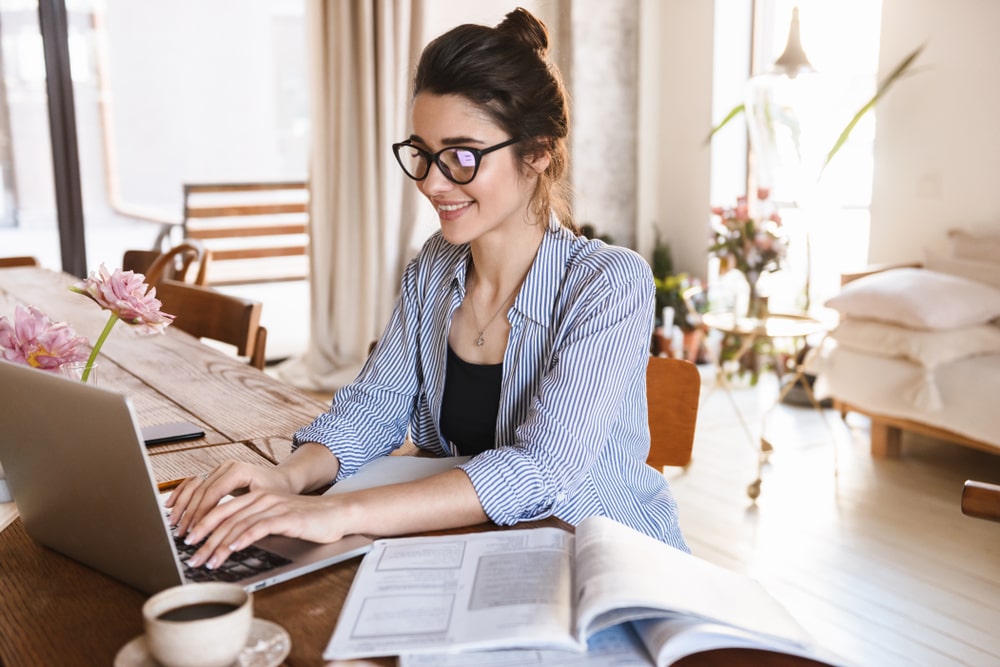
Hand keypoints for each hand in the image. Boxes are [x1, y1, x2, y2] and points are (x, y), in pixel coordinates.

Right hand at [164, 461, 293, 537]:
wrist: (282, 480)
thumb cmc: (277, 491)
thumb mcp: (265, 502)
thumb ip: (245, 512)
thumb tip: (229, 532)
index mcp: (238, 470)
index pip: (213, 492)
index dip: (201, 513)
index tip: (195, 531)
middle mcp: (226, 467)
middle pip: (201, 491)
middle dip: (190, 514)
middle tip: (182, 534)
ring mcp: (219, 469)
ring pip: (194, 486)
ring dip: (182, 506)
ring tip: (174, 524)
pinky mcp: (215, 474)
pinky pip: (193, 483)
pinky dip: (181, 494)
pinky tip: (170, 506)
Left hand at [182, 491, 350, 569]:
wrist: (338, 514)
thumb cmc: (308, 520)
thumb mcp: (276, 520)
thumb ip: (254, 525)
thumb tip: (227, 543)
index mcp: (257, 497)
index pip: (221, 510)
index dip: (202, 525)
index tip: (188, 543)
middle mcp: (263, 499)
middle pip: (225, 517)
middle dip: (204, 539)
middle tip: (192, 557)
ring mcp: (275, 507)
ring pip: (239, 524)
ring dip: (220, 544)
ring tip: (208, 561)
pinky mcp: (288, 518)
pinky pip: (260, 527)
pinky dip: (244, 538)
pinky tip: (233, 549)